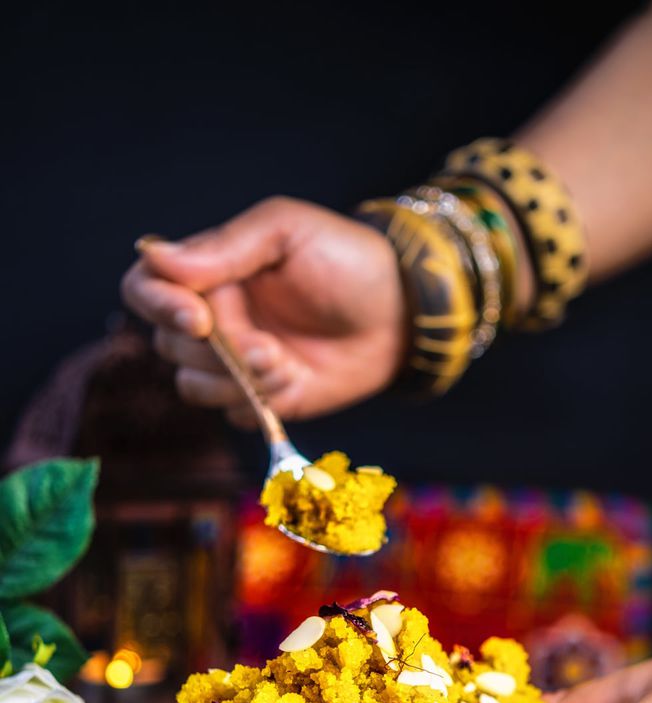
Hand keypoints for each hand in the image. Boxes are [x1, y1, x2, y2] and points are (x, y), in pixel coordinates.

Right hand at [121, 197, 407, 427]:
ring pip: (193, 386)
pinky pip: (231, 414)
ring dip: (237, 381)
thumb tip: (157, 257)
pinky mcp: (260, 399)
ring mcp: (234, 363)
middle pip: (168, 345)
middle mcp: (212, 317)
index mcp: (209, 270)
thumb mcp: (286, 233)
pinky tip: (294, 381)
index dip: (159, 306)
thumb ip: (224, 247)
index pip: (145, 286)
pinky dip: (258, 403)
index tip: (200, 319)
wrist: (399, 315)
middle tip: (266, 345)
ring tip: (283, 362)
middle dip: (215, 351)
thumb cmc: (347, 261)